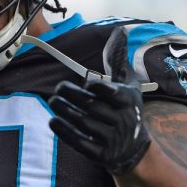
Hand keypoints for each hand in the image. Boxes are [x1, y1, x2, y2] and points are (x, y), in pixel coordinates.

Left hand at [48, 27, 150, 174]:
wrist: (133, 149)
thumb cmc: (126, 108)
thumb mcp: (129, 84)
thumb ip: (119, 60)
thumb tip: (119, 31)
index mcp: (129, 101)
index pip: (113, 94)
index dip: (98, 88)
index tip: (87, 83)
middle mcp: (123, 121)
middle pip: (92, 106)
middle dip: (72, 96)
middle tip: (58, 88)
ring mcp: (112, 140)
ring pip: (83, 123)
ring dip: (64, 111)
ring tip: (54, 101)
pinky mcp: (100, 155)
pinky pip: (79, 142)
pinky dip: (64, 131)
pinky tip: (53, 120)